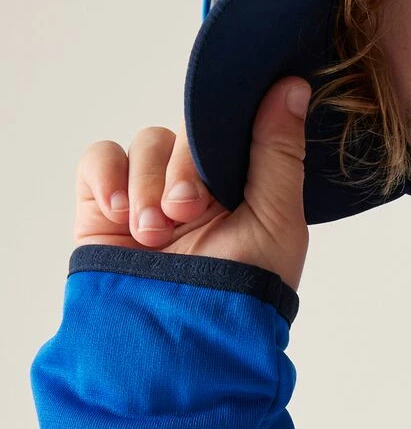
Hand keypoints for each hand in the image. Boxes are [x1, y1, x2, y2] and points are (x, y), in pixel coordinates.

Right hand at [74, 75, 311, 291]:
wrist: (184, 342)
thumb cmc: (241, 292)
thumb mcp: (278, 220)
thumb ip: (278, 152)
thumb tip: (292, 86)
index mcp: (243, 188)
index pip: (227, 130)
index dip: (222, 137)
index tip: (223, 165)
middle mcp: (197, 188)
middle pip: (183, 135)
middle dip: (183, 172)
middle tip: (186, 213)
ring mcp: (150, 196)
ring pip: (144, 145)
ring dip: (148, 183)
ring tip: (155, 232)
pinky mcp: (104, 207)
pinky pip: (99, 159)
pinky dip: (108, 177)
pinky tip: (123, 214)